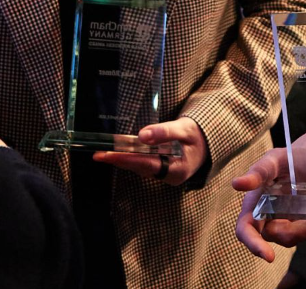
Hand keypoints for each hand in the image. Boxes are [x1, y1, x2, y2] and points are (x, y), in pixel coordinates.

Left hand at [93, 116, 208, 185]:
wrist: (207, 143)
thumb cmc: (197, 135)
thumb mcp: (185, 129)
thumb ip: (165, 132)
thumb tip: (142, 135)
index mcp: (177, 170)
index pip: (147, 164)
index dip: (126, 159)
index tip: (109, 156)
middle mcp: (169, 177)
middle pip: (139, 168)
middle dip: (118, 161)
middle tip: (98, 155)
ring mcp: (165, 175)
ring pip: (139, 167)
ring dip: (121, 159)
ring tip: (102, 153)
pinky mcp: (161, 170)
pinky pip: (142, 165)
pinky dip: (130, 158)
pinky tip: (118, 152)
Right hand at [232, 148, 305, 261]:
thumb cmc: (288, 159)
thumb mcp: (274, 160)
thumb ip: (257, 172)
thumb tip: (236, 184)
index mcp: (253, 204)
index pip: (245, 230)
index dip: (253, 244)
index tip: (268, 256)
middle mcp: (266, 218)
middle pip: (268, 241)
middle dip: (286, 239)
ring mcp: (284, 224)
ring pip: (290, 237)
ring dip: (305, 226)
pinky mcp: (301, 227)